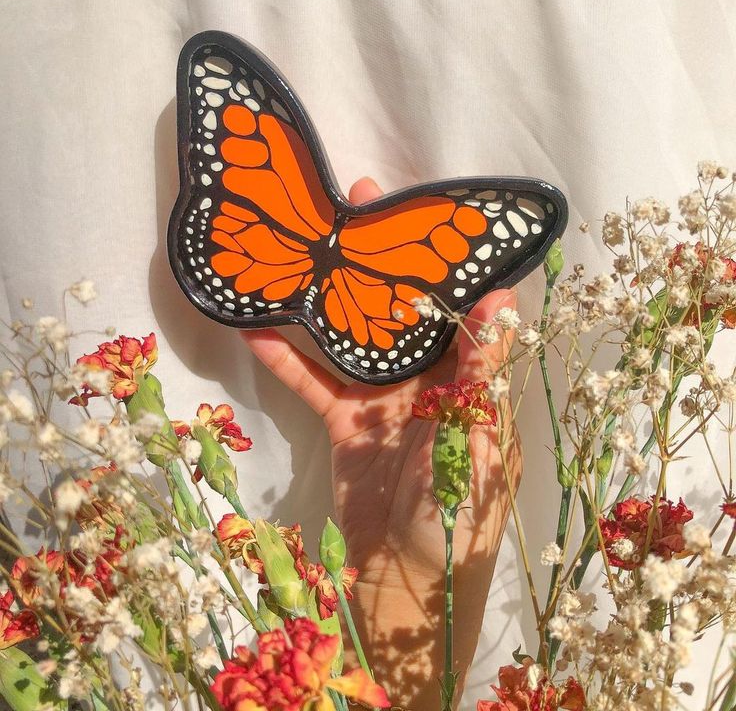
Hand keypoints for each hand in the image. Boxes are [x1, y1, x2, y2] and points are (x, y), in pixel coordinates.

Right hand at [242, 177, 521, 709]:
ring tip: (308, 245)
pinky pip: (313, 383)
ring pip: (353, 337)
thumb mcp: (472, 449)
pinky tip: (255, 329)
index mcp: (469, 384)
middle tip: (360, 203)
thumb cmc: (453, 526)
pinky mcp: (344, 423)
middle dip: (383, 262)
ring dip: (331, 297)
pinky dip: (287, 360)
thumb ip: (481, 377)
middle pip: (403, 312)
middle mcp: (428, 382)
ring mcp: (383, 400)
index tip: (430, 216)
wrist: (404, 589)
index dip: (448, 265)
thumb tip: (502, 302)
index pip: (462, 312)